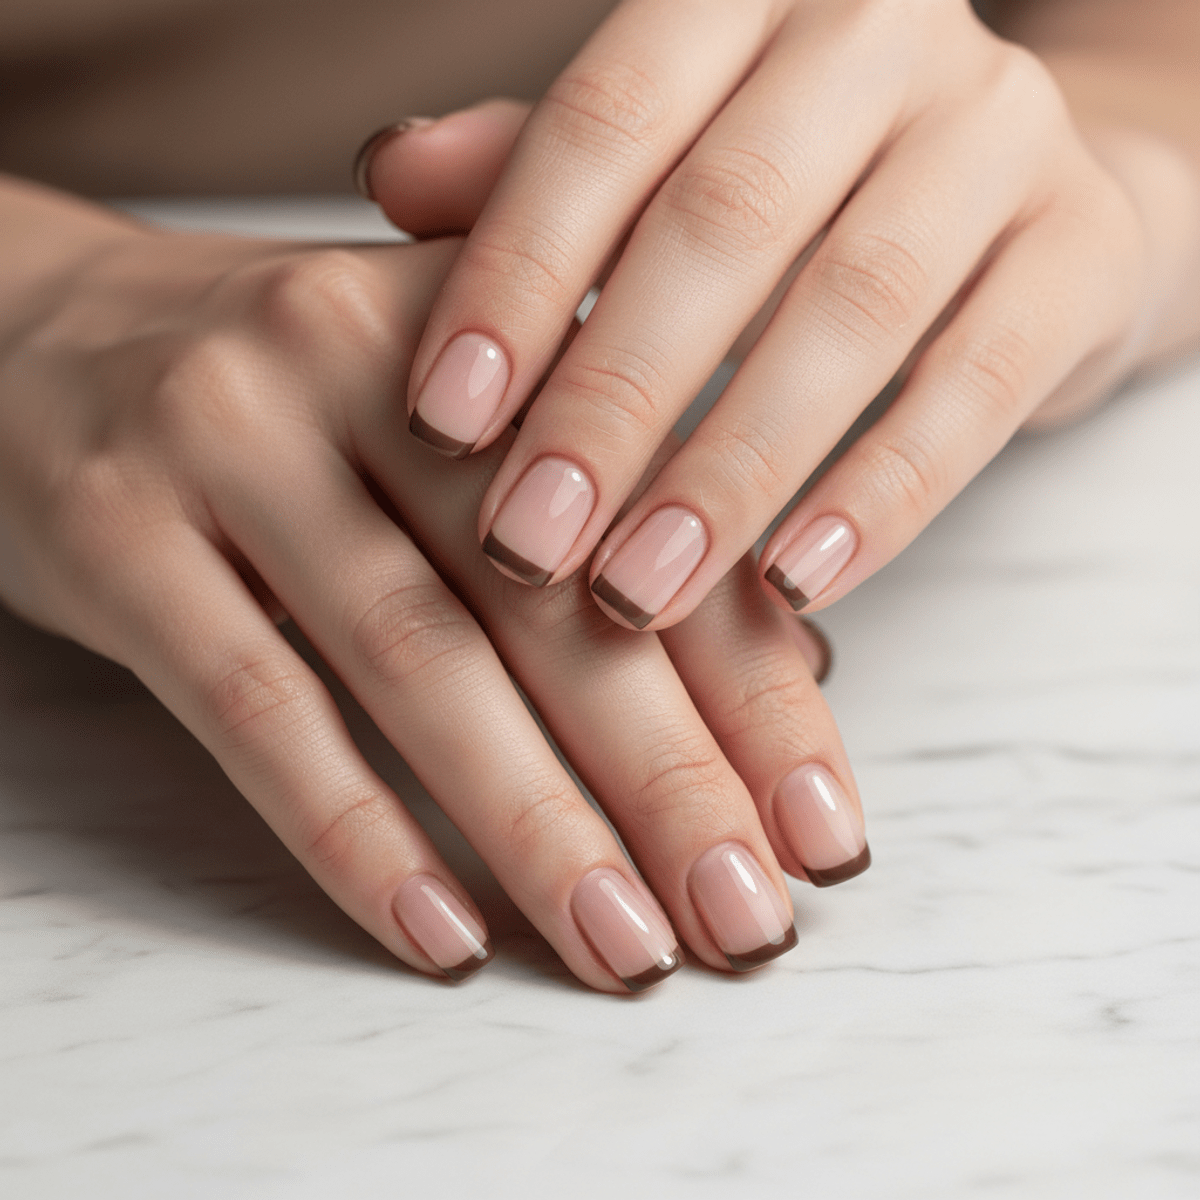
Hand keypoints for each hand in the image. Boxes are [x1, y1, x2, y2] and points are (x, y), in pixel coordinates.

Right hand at [0, 179, 866, 992]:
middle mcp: (364, 352)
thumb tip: (786, 665)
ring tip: (627, 947)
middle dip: (669, 779)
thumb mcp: (460, 399)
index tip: (823, 827)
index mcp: (491, 315)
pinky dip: (355, 832)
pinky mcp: (115, 528)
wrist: (44, 332)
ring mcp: (228, 434)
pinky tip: (441, 931)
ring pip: (417, 662)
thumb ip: (619, 510)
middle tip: (750, 915)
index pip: (660, 521)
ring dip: (535, 827)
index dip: (755, 686)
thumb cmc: (300, 394)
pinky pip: (254, 707)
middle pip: (552, 600)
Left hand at [401, 0, 1192, 629]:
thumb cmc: (794, 193)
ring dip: (730, 470)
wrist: (1014, 195)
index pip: (605, 122)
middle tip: (527, 543)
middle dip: (614, 400)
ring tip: (636, 591)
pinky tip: (791, 586)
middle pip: (724, 223)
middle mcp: (878, 38)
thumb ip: (535, 174)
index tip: (441, 421)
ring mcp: (999, 136)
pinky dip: (878, 495)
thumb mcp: (662, 164)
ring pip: (852, 310)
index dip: (515, 276)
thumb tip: (389, 175)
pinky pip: (977, 388)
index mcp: (744, 0)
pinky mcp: (1081, 251)